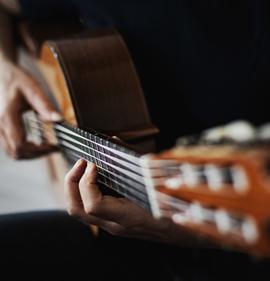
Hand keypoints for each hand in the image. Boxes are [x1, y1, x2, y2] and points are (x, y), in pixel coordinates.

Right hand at [0, 60, 61, 158]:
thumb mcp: (33, 89)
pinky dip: (24, 149)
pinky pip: (10, 147)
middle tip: (53, 148)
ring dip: (30, 154)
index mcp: (7, 116)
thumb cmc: (16, 79)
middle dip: (37, 154)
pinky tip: (37, 142)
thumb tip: (59, 119)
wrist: (0, 72)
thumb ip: (45, 106)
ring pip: (12, 153)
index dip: (39, 151)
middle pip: (16, 153)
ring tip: (47, 146)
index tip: (55, 146)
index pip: (21, 145)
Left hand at [64, 159, 194, 243]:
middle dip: (71, 183)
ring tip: (82, 168)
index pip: (94, 205)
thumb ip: (135, 162)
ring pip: (78, 212)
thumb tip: (115, 141)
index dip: (88, 182)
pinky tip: (92, 177)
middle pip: (77, 210)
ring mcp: (110, 224)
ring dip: (74, 187)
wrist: (178, 231)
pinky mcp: (111, 221)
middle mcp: (114, 223)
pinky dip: (83, 191)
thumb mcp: (156, 183)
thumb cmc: (171, 208)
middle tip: (81, 162)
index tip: (94, 164)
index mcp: (127, 216)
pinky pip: (87, 208)